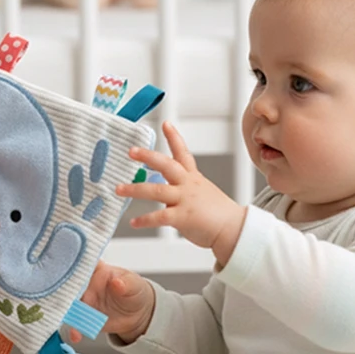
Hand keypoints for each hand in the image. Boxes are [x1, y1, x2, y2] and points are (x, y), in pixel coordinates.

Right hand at [67, 260, 155, 345]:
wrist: (136, 313)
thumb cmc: (134, 291)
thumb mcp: (133, 285)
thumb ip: (125, 284)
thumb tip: (116, 282)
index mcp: (96, 269)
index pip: (80, 264)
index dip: (71, 268)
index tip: (68, 276)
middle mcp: (84, 283)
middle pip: (69, 286)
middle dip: (65, 294)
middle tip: (66, 303)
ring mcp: (82, 300)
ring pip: (69, 305)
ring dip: (67, 314)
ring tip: (72, 324)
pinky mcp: (82, 316)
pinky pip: (75, 322)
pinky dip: (74, 329)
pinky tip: (76, 335)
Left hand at [117, 121, 246, 268]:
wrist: (235, 229)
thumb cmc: (218, 214)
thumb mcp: (203, 192)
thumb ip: (183, 188)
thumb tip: (166, 190)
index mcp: (193, 178)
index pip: (183, 153)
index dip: (174, 138)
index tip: (165, 124)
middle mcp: (188, 185)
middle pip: (166, 165)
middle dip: (147, 156)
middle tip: (131, 151)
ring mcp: (186, 200)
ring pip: (156, 190)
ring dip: (135, 189)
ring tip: (119, 189)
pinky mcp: (183, 217)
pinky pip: (160, 217)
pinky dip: (145, 220)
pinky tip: (134, 222)